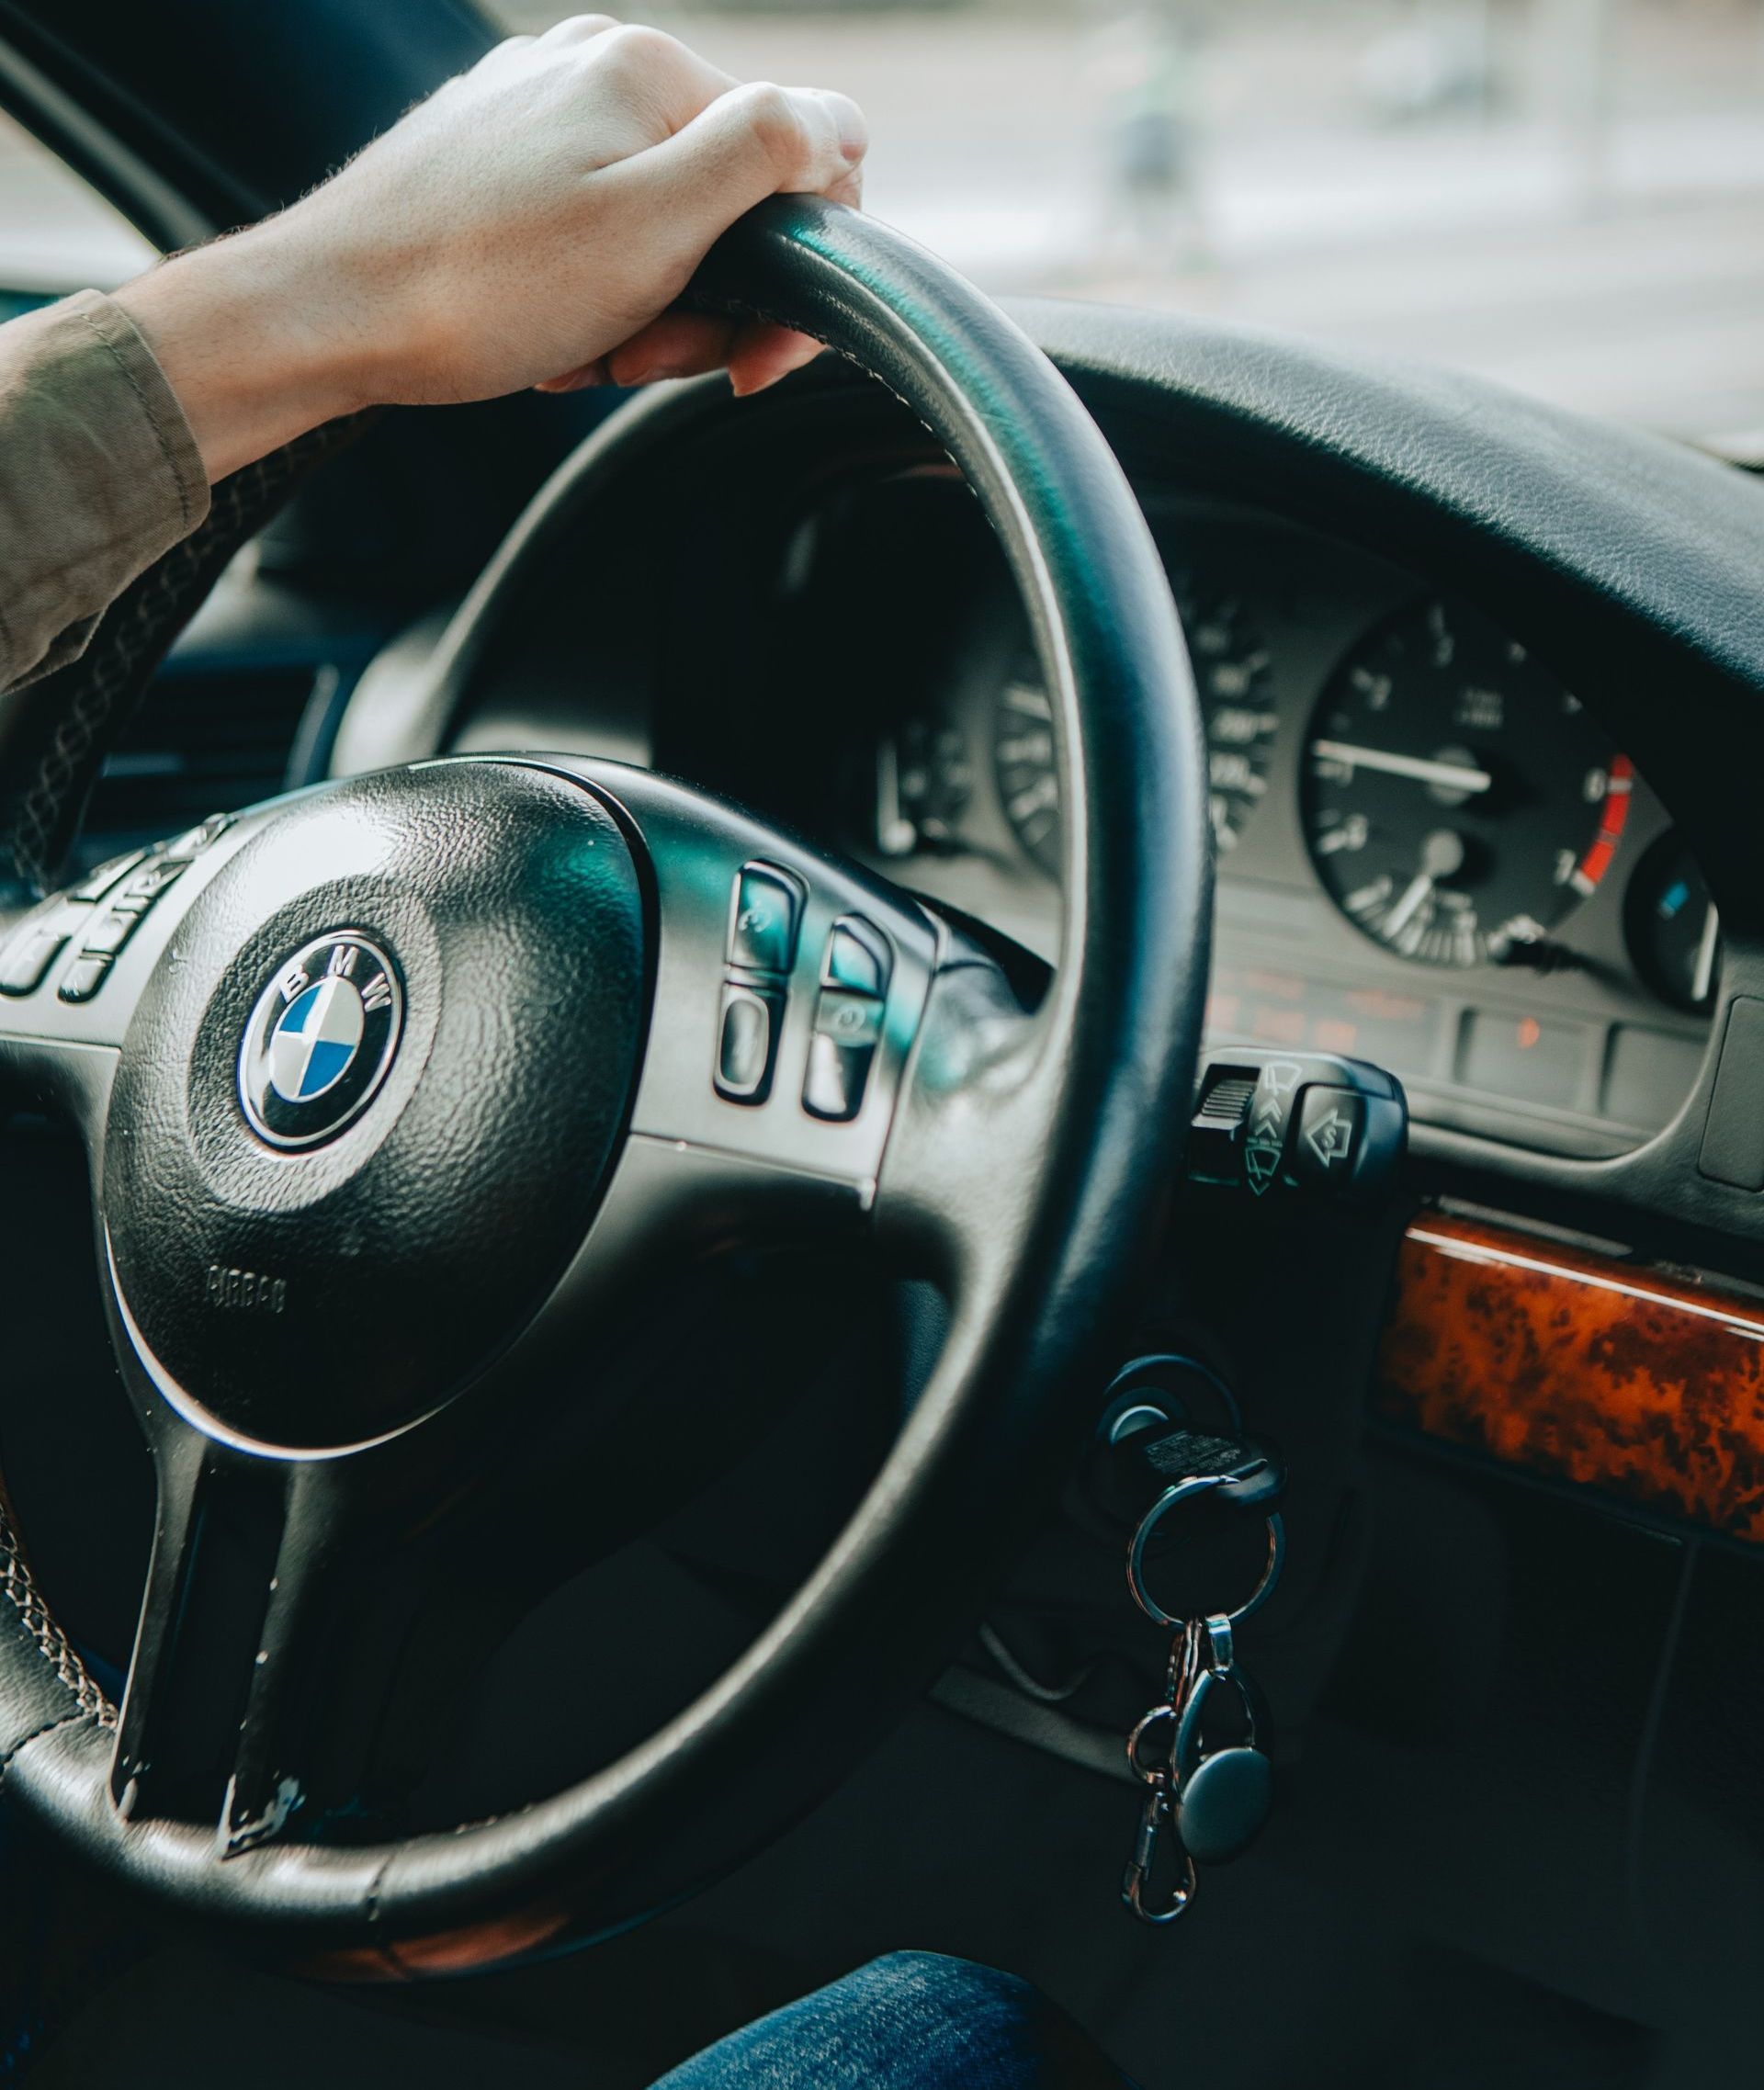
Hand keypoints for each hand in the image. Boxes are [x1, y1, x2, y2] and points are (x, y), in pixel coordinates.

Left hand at [114, 17, 866, 479]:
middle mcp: (594, 64)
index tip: (751, 357)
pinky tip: (550, 338)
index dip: (796, 270)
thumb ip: (764, 155)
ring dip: (645, 311)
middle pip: (723, 199)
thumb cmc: (485, 286)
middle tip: (644, 362)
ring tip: (585, 353)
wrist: (327, 314)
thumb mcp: (655, 227)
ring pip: (657, 224)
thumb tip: (840, 125)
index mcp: (648, 69)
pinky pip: (589, 230)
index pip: (800, 155)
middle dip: (705, 302)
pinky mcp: (494, 154)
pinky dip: (590, 297)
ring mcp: (538, 105)